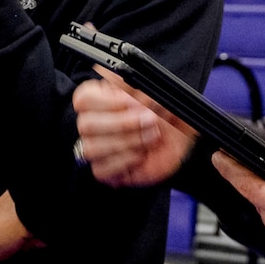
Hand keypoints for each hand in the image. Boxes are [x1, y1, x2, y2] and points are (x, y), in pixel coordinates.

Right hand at [72, 69, 198, 186]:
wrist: (180, 138)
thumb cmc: (164, 114)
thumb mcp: (157, 96)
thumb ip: (141, 93)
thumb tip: (134, 100)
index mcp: (99, 99)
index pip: (83, 99)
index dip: (107, 101)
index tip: (133, 102)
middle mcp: (92, 123)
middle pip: (87, 124)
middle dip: (122, 123)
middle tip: (149, 119)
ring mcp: (96, 148)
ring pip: (92, 148)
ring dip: (127, 142)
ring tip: (150, 137)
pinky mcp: (104, 170)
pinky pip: (101, 169)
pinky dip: (125, 161)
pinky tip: (141, 155)